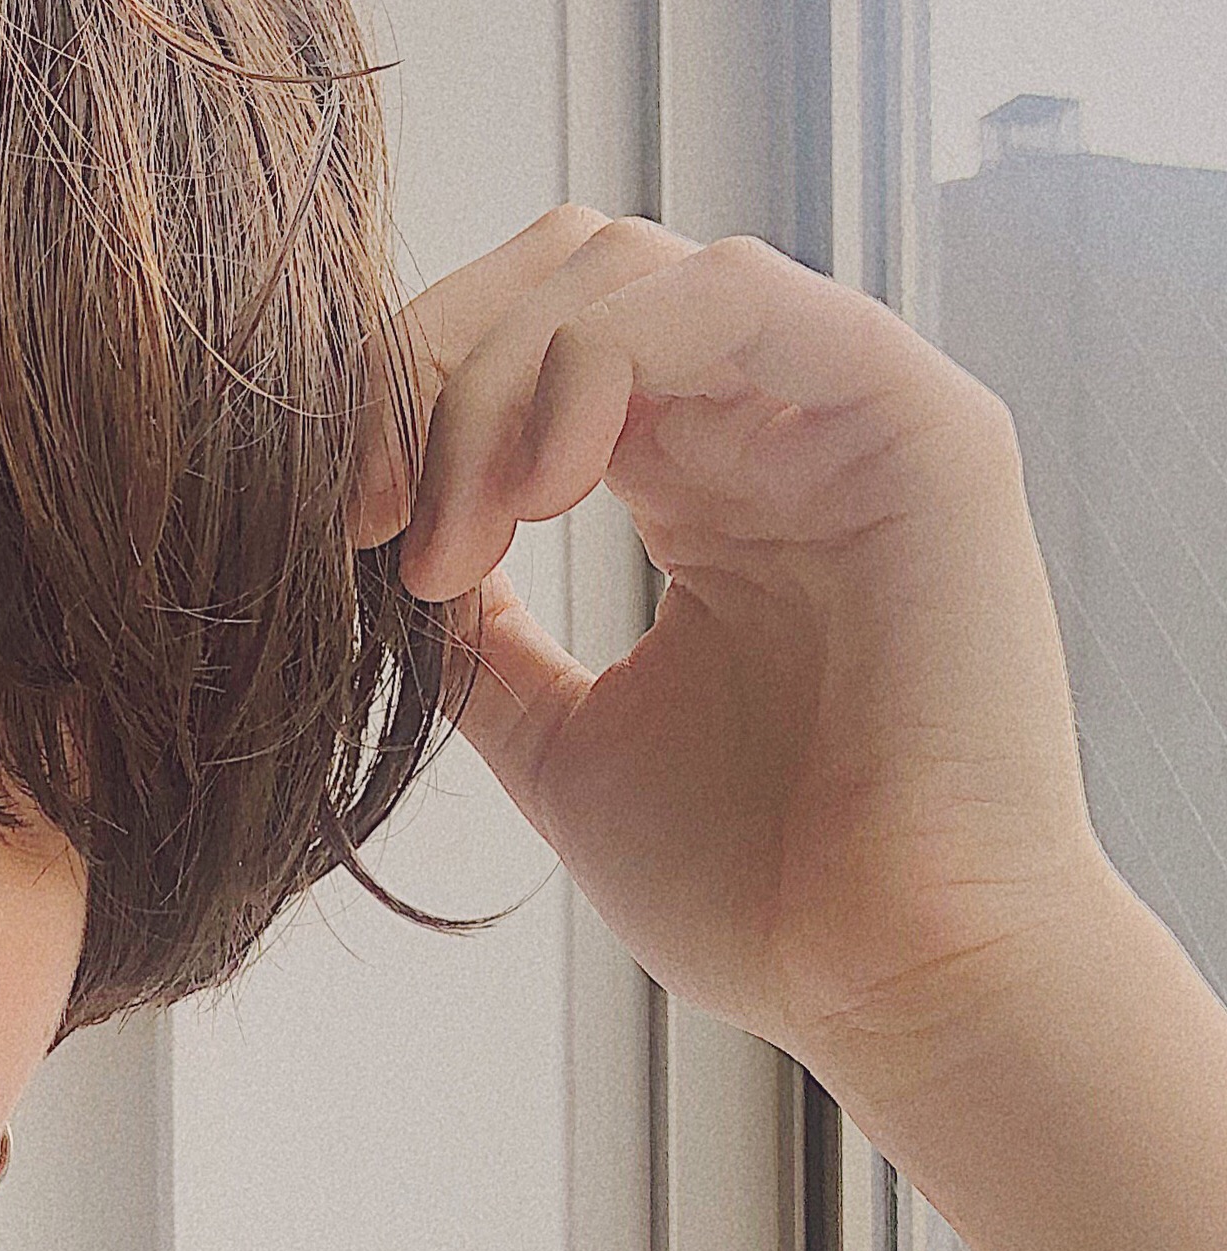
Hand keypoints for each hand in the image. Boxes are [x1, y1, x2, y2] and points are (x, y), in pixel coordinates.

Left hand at [350, 205, 1115, 1120]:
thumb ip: (483, 641)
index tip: (336, 528)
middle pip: (560, 274)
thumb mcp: (561, 743)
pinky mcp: (914, 418)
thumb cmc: (753, 890)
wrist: (893, 979)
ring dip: (490, 384)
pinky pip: (732, 296)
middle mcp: (767, 425)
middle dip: (425, 368)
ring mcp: (841, 410)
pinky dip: (599, 363)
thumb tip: (388, 555)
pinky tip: (537, 494)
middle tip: (366, 513)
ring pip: (624, 271)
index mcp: (696, 485)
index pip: (524, 346)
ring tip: (449, 549)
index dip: (401, 405)